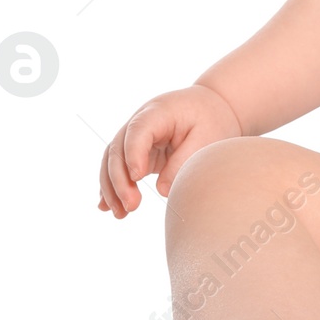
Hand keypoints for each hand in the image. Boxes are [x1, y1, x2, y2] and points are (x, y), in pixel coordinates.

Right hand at [96, 85, 242, 217]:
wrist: (212, 105)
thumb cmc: (211, 119)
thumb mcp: (207, 137)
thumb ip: (183, 161)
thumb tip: (162, 190)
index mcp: (158, 112)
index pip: (137, 131)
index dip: (133, 154)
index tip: (138, 177)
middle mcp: (140, 122)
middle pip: (118, 149)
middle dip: (120, 180)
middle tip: (131, 206)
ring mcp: (135, 136)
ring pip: (111, 160)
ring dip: (112, 188)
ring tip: (120, 214)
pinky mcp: (137, 150)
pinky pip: (117, 167)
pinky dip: (111, 186)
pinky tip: (107, 207)